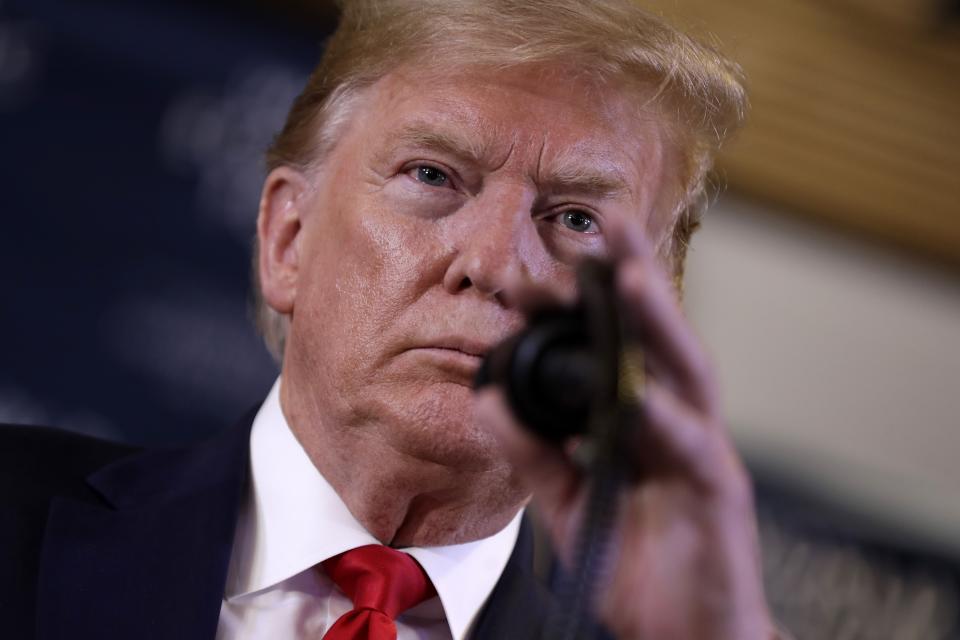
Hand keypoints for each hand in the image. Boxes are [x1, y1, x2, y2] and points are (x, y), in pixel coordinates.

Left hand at [476, 215, 774, 639]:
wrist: (682, 634)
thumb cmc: (634, 560)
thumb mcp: (568, 501)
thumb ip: (532, 452)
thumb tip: (486, 401)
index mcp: (642, 416)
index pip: (614, 343)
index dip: (580, 302)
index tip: (532, 266)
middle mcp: (677, 421)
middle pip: (656, 337)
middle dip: (634, 276)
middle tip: (607, 220)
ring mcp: (702, 453)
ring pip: (686, 375)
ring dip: (658, 324)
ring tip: (628, 278)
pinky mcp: (719, 496)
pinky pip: (693, 454)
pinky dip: (668, 424)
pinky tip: (643, 398)